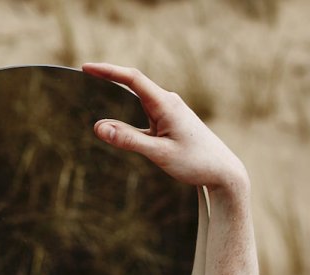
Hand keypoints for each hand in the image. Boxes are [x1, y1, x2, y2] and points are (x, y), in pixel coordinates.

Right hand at [81, 62, 247, 192]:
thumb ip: (128, 140)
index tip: (86, 68)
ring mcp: (171, 111)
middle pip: (135, 83)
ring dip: (120, 92)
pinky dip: (130, 109)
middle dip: (111, 76)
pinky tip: (123, 115)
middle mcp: (168, 102)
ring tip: (98, 85)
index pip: (133, 79)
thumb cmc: (195, 162)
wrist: (223, 170)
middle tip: (86, 71)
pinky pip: (146, 110)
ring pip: (140, 98)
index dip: (108, 71)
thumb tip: (99, 127)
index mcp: (166, 104)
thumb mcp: (158, 153)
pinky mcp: (172, 121)